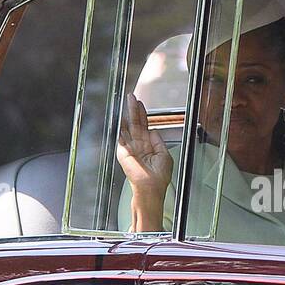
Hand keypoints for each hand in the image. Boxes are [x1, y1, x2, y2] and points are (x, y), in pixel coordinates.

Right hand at [115, 94, 170, 229]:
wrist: (151, 188)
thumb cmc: (159, 177)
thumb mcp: (164, 154)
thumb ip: (158, 141)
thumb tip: (153, 129)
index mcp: (149, 146)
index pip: (145, 126)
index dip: (143, 114)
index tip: (141, 104)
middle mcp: (138, 145)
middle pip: (136, 123)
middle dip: (134, 109)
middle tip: (132, 96)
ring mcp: (130, 148)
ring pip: (129, 126)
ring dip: (128, 113)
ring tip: (128, 100)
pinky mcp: (123, 152)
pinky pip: (121, 136)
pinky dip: (120, 126)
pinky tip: (120, 116)